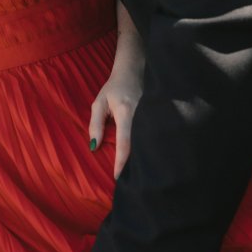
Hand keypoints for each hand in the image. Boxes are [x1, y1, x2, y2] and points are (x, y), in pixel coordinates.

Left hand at [90, 63, 141, 177]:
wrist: (134, 70)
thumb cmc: (114, 88)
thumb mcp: (99, 103)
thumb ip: (95, 124)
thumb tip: (93, 147)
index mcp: (126, 112)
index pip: (124, 142)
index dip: (121, 161)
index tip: (117, 176)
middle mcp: (142, 115)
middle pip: (139, 145)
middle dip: (133, 164)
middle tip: (127, 181)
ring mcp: (152, 116)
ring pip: (148, 142)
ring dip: (141, 157)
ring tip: (136, 175)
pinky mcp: (157, 117)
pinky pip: (152, 136)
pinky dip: (147, 148)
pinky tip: (144, 159)